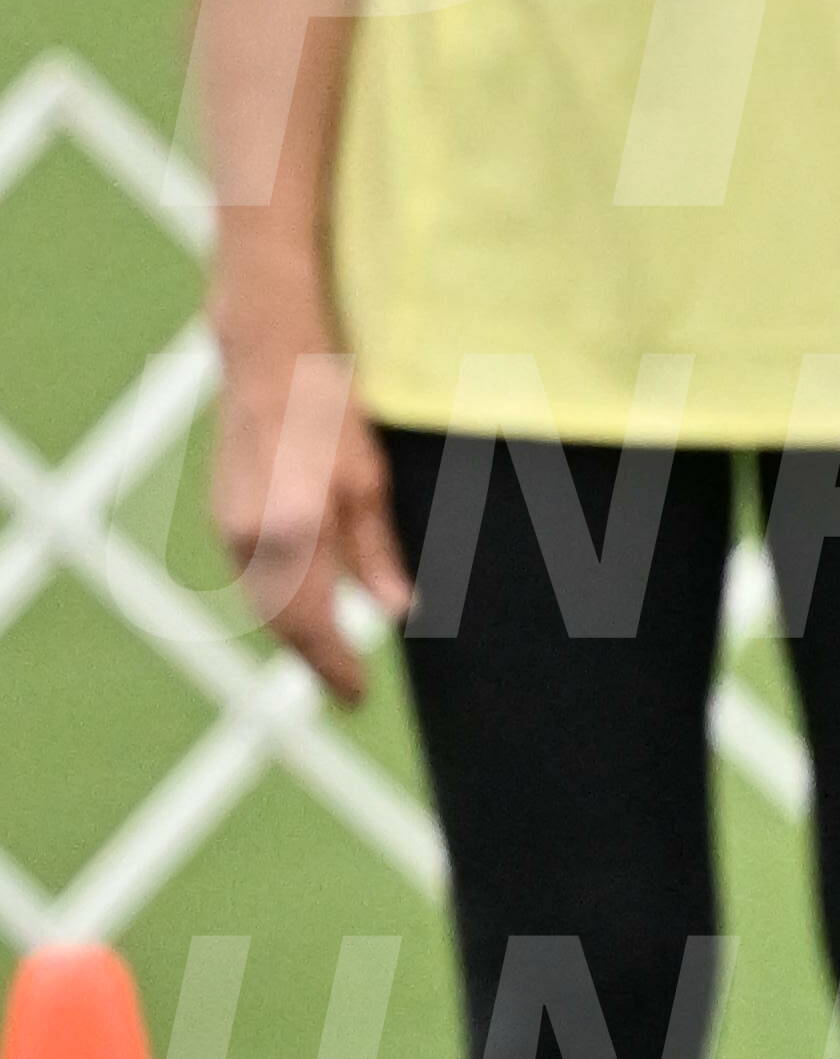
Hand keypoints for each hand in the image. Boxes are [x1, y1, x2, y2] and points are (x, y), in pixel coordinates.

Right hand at [207, 322, 410, 700]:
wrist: (266, 361)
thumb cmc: (328, 413)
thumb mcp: (368, 482)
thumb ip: (377, 554)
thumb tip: (397, 612)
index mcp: (294, 533)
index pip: (314, 624)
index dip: (336, 666)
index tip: (358, 697)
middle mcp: (252, 538)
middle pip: (282, 624)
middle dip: (315, 661)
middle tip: (347, 691)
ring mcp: (229, 527)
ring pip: (262, 605)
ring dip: (294, 637)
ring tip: (329, 661)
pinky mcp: (222, 515)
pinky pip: (250, 580)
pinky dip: (276, 606)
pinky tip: (301, 613)